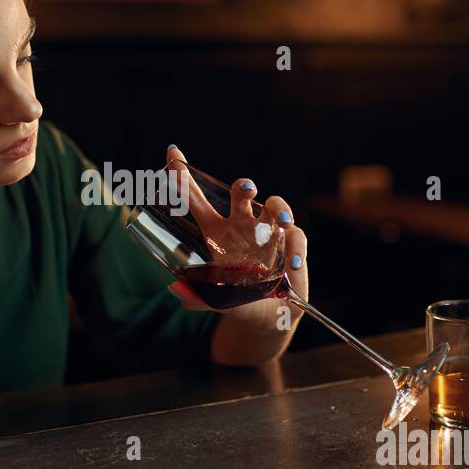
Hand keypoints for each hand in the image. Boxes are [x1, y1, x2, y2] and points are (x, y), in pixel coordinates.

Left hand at [164, 145, 308, 336]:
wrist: (271, 316)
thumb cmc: (239, 299)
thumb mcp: (217, 300)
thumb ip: (198, 296)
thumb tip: (176, 290)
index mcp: (217, 232)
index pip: (197, 199)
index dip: (184, 177)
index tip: (171, 152)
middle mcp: (243, 225)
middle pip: (242, 194)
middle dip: (244, 186)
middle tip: (247, 189)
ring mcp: (270, 233)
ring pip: (276, 207)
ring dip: (280, 210)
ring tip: (283, 224)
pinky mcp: (292, 245)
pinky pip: (297, 239)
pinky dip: (296, 250)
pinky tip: (292, 264)